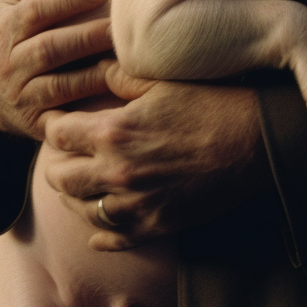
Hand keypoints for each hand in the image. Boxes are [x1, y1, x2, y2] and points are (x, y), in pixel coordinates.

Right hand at [0, 0, 114, 140]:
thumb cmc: (15, 37)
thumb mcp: (13, 6)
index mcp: (4, 28)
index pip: (35, 9)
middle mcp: (7, 64)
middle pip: (49, 48)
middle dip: (86, 35)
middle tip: (121, 23)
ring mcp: (20, 96)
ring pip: (59, 84)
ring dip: (94, 70)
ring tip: (125, 57)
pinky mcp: (36, 123)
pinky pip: (66, 115)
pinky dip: (91, 104)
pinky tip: (118, 90)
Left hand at [41, 61, 270, 250]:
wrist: (254, 143)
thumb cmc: (210, 103)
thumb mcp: (161, 81)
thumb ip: (120, 76)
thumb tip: (94, 68)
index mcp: (113, 132)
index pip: (57, 134)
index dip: (53, 124)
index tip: (57, 120)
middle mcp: (116, 172)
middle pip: (59, 178)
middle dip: (57, 163)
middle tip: (64, 154)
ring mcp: (135, 204)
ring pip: (81, 210)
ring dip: (75, 196)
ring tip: (81, 183)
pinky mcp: (155, 226)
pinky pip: (112, 239)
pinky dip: (100, 233)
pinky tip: (99, 225)